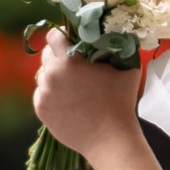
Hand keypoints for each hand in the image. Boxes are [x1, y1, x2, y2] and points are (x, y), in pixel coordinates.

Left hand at [31, 30, 145, 163]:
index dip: (63, 36)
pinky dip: (51, 93)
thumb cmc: (121, 101)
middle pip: (45, 54)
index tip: (72, 41)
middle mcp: (51, 74)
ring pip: (42, 75)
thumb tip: (114, 31)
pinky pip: (41, 93)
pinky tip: (67, 99)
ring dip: (53, 75)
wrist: (110, 139)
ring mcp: (44, 93)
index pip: (53, 36)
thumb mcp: (127, 66)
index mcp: (68, 60)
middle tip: (74, 64)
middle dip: (58, 56)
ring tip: (72, 84)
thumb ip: (118, 45)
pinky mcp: (41, 109)